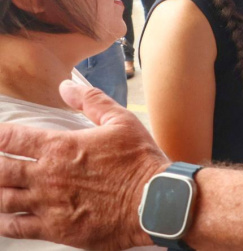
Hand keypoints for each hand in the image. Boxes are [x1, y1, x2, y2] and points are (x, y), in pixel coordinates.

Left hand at [0, 81, 168, 249]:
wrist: (155, 201)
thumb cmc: (140, 162)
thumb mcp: (121, 121)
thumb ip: (91, 101)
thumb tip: (66, 86)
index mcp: (60, 147)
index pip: (12, 138)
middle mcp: (47, 176)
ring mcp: (48, 205)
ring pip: (2, 199)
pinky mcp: (55, 229)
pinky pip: (15, 227)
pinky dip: (3, 222)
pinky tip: (3, 217)